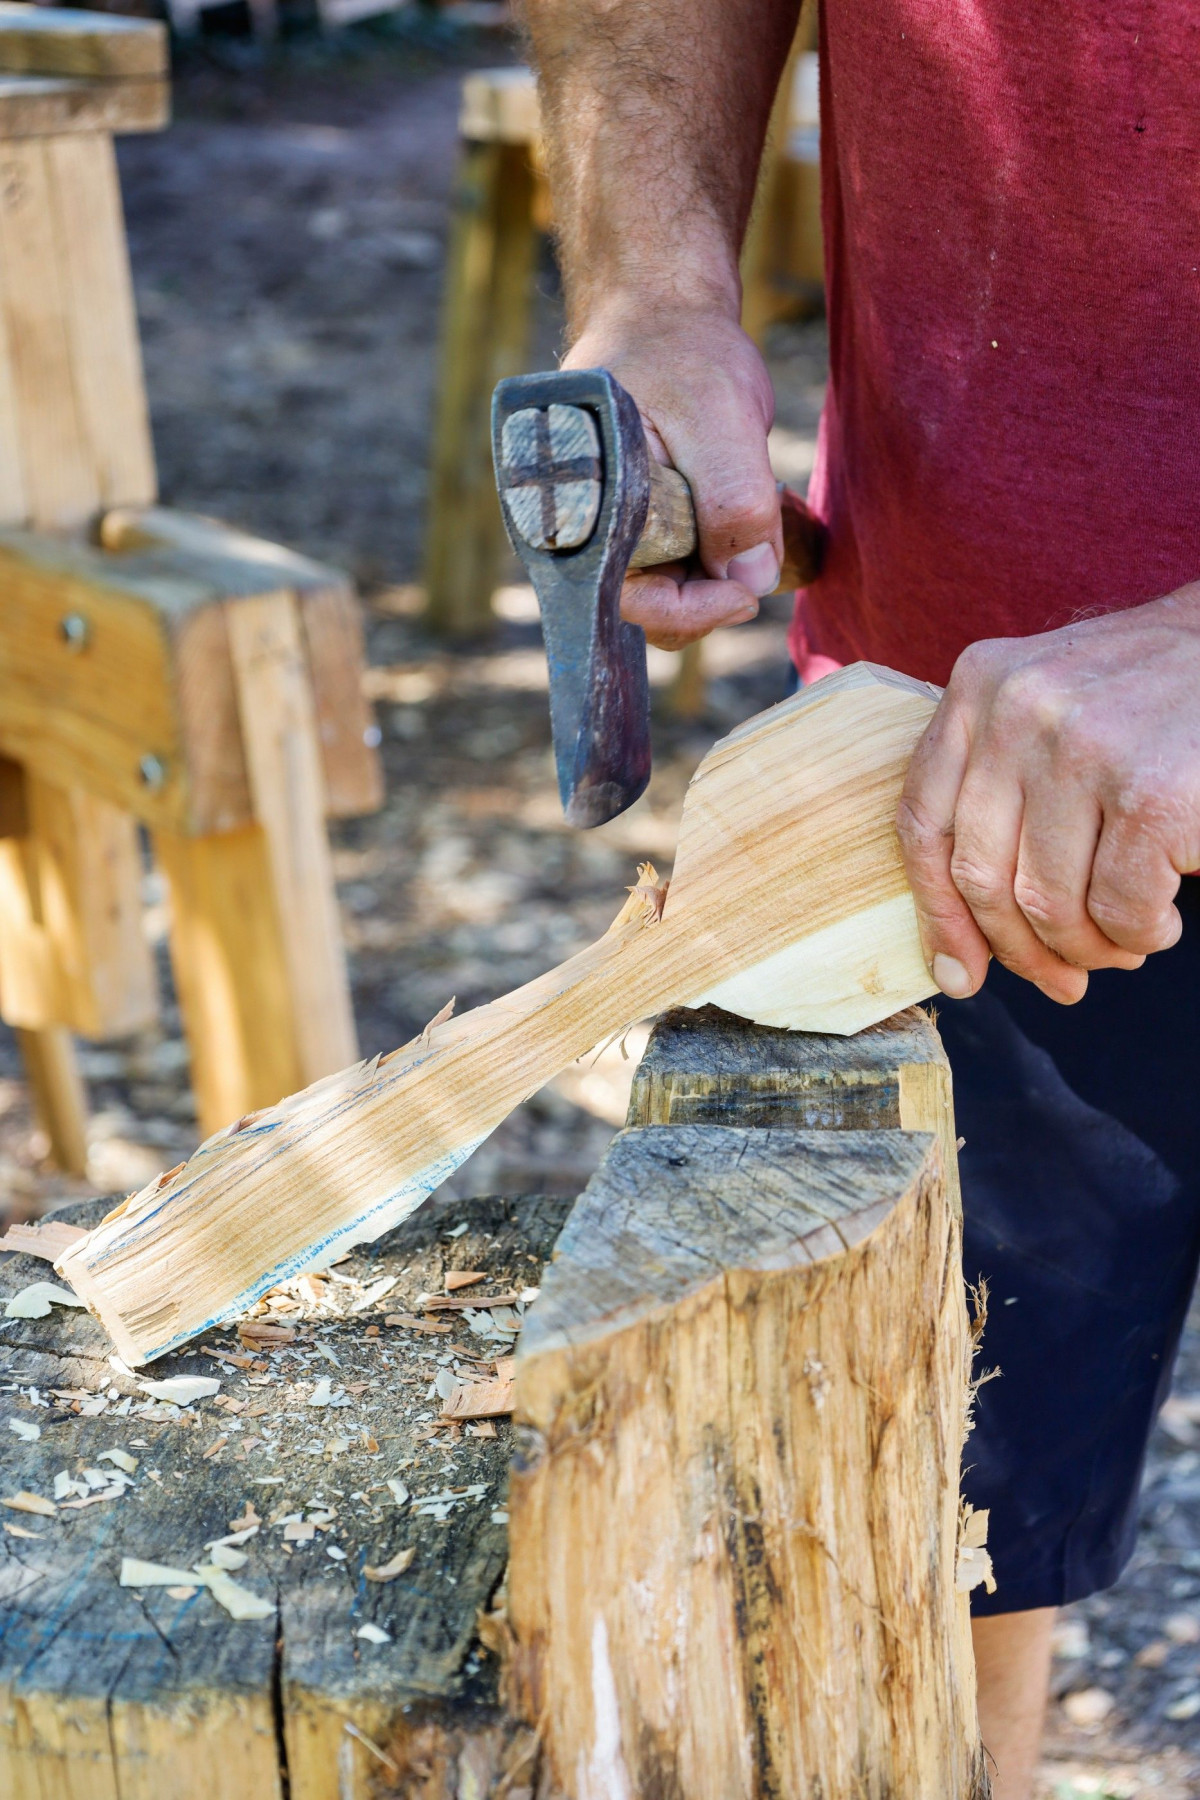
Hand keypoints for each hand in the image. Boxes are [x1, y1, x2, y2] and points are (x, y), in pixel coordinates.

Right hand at [565, 304, 781, 648]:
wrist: (665, 311)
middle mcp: (582, 528)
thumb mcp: (720, 419)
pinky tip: (738, 519)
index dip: (690, 609)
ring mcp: (609, 528)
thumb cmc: (681, 352)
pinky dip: (711, 555)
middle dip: (709, 591)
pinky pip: (672, 563)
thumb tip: (750, 583)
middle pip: (648, 604)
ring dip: (715, 574)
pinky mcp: (635, 522)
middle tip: (762, 559)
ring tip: (754, 524)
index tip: (747, 594)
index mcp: (579, 507)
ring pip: (665, 588)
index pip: (629, 597)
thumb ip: (735, 502)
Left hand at [896, 588, 1199, 1002]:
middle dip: (1019, 948)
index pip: (924, 821)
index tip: (958, 971)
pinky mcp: (1152, 797)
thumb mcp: (1054, 709)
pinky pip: (1118, 910)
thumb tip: (957, 951)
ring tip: (1122, 946)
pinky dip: (1139, 935)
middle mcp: (1019, 708)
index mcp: (981, 683)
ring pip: (1047, 902)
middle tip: (1061, 979)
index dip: (936, 913)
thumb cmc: (1158, 699)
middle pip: (979, 873)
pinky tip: (1161, 922)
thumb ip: (1000, 792)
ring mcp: (1084, 749)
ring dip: (1087, 947)